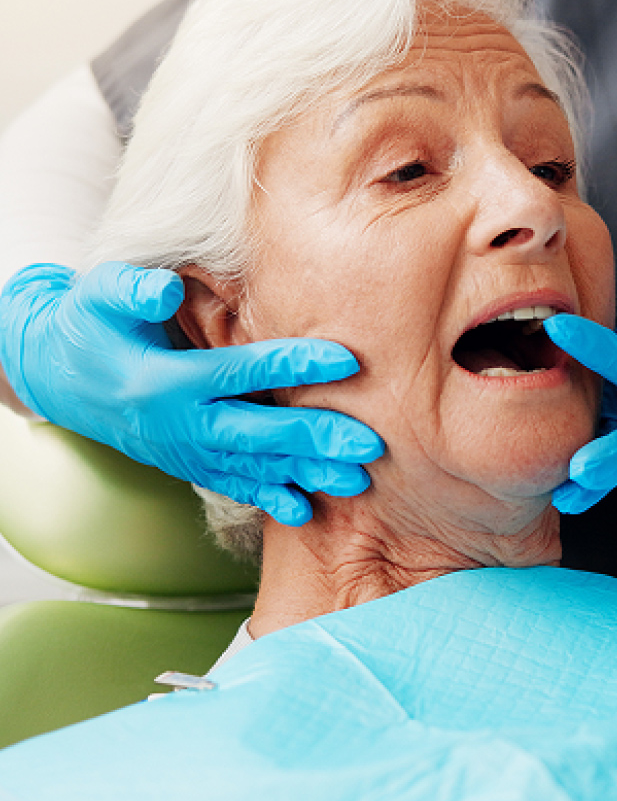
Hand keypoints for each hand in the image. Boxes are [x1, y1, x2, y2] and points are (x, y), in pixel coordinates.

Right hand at [0, 262, 383, 525]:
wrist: (61, 379)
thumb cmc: (91, 325)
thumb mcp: (98, 296)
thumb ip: (131, 290)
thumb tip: (164, 289)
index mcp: (164, 381)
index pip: (240, 372)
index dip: (294, 363)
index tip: (349, 359)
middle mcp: (179, 425)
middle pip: (257, 434)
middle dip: (315, 439)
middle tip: (370, 443)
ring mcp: (186, 452)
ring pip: (255, 469)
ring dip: (307, 476)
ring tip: (359, 481)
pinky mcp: (191, 465)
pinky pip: (234, 487)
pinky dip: (269, 500)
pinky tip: (307, 511)